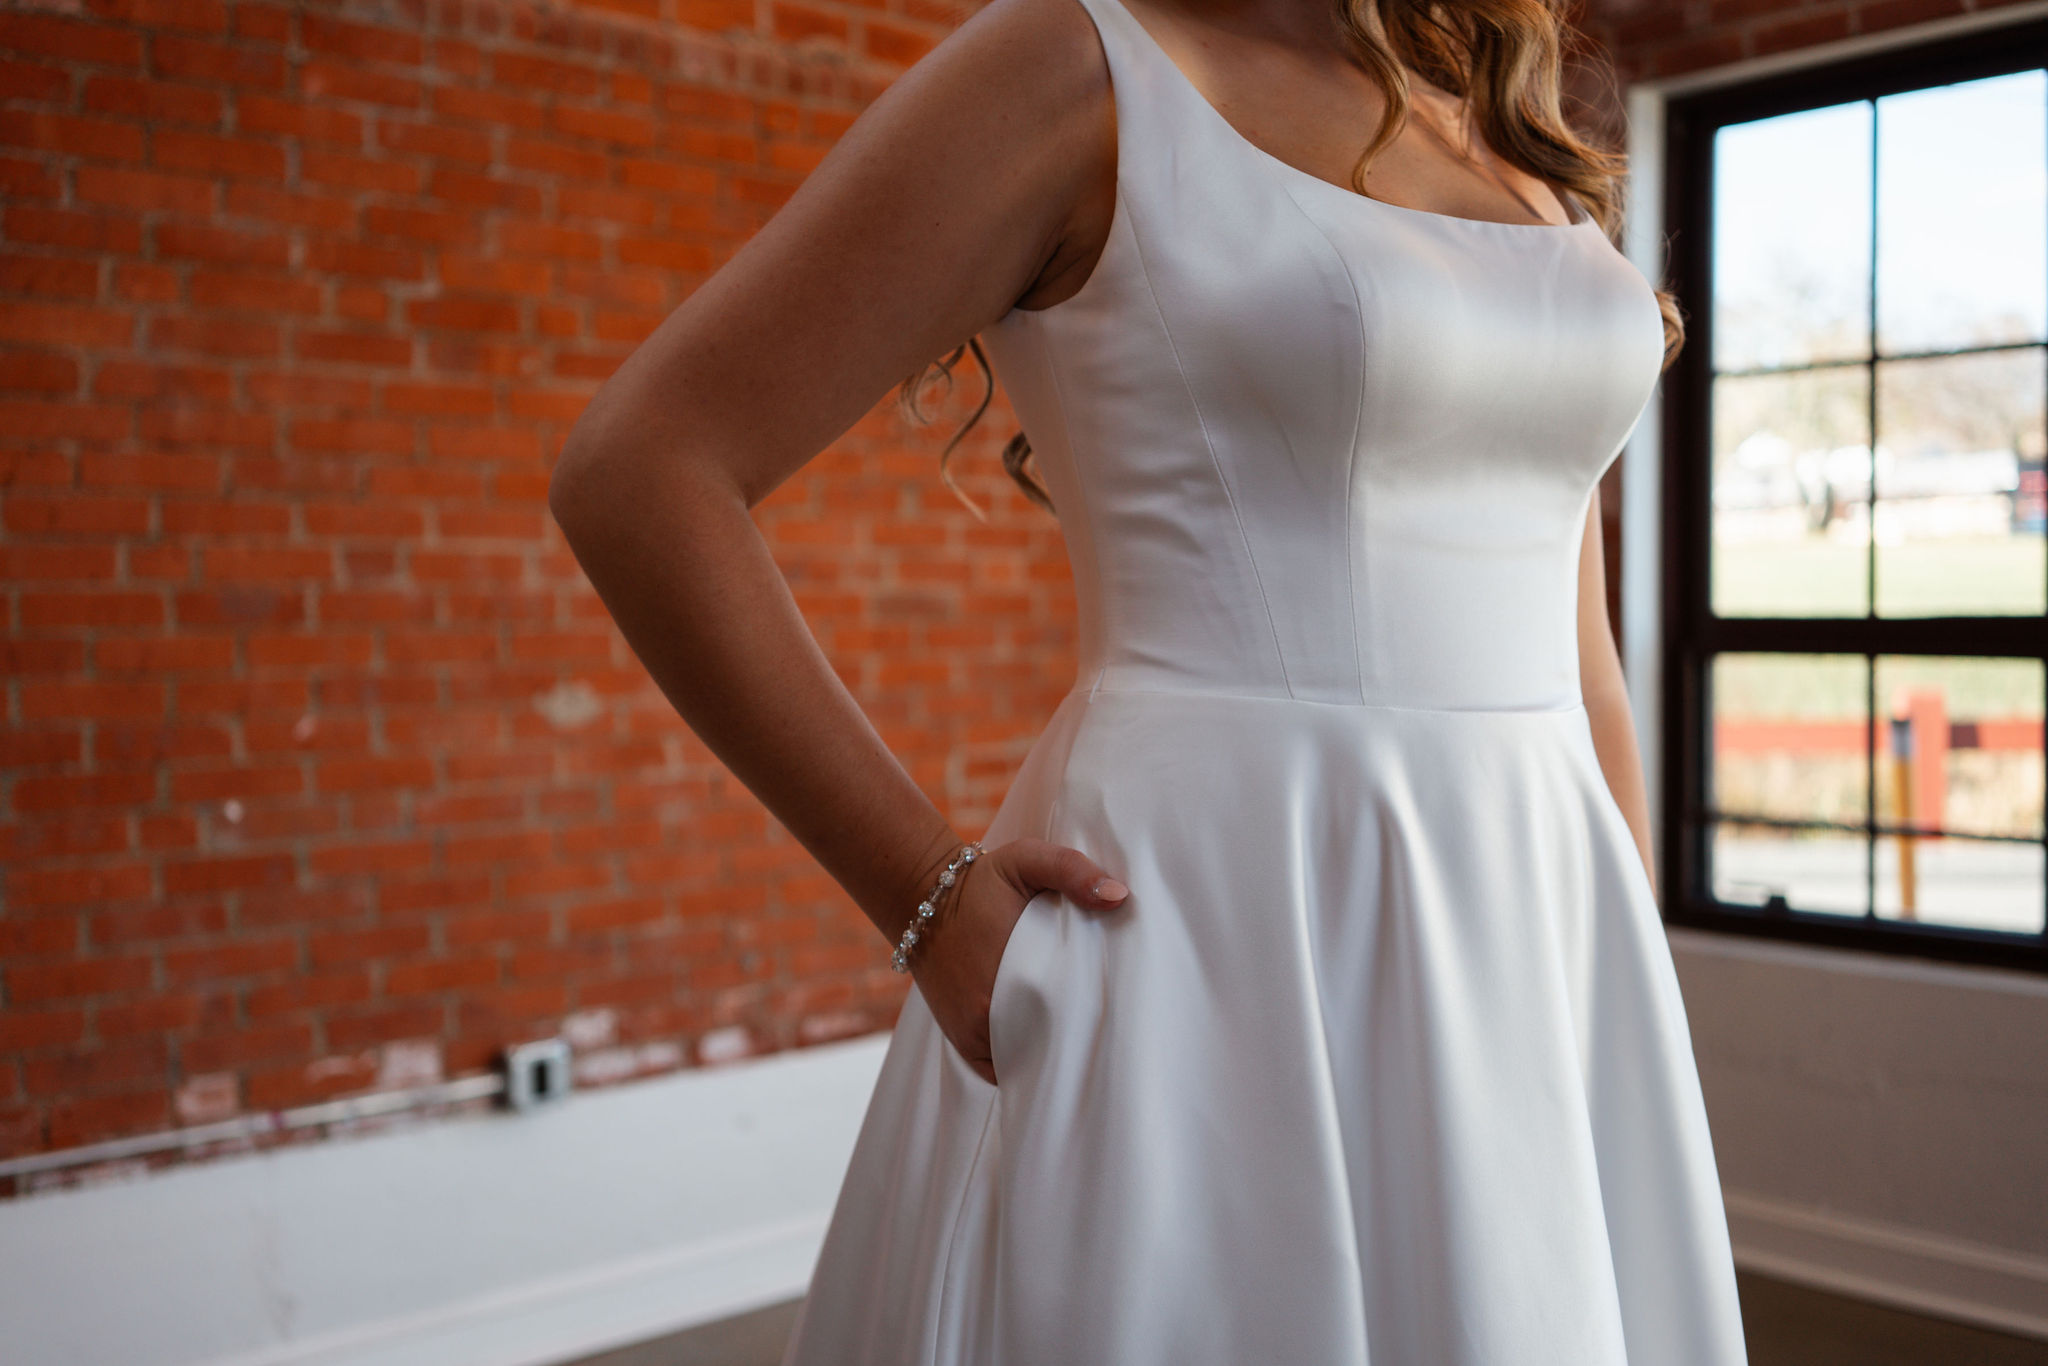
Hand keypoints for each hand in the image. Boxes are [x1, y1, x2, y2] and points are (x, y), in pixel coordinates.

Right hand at [909, 837, 1127, 1085]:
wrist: (920, 897)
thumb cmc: (981, 881)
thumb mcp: (1027, 860)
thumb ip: (1072, 870)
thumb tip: (1117, 896)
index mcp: (1013, 978)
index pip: (1069, 1022)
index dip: (1095, 1021)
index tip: (1116, 1012)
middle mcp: (985, 1018)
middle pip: (1048, 1047)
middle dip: (1075, 1041)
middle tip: (1105, 1028)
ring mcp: (970, 1034)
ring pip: (1025, 1062)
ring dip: (1048, 1053)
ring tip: (1079, 1040)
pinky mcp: (961, 1040)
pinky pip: (1000, 1068)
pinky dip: (1021, 1062)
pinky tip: (1043, 1047)